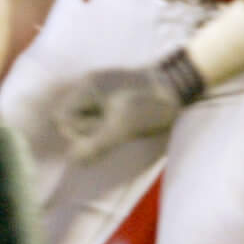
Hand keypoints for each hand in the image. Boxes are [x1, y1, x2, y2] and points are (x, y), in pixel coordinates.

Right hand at [50, 50, 203, 162]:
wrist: (181, 82)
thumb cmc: (152, 104)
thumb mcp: (124, 128)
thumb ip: (96, 145)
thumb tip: (72, 160)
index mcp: (88, 87)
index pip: (63, 117)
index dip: (76, 133)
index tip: (99, 136)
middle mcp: (89, 84)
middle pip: (71, 116)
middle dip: (88, 129)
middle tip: (113, 129)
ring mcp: (100, 87)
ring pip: (84, 115)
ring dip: (98, 127)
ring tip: (121, 126)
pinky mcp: (111, 92)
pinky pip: (97, 111)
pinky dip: (106, 122)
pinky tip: (123, 123)